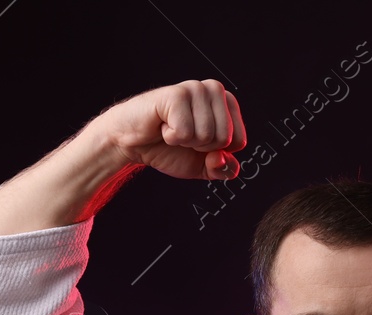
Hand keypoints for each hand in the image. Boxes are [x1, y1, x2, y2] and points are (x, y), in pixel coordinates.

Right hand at [93, 79, 247, 181]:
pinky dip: (171, 137)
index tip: (197, 142)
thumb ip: (223, 169)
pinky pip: (185, 131)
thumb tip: (224, 160)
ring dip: (184, 141)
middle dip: (201, 147)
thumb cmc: (166, 147)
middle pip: (225, 138)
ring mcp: (195, 88)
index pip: (240, 141)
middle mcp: (213, 90)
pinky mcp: (176, 94)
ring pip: (207, 135)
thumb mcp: (202, 165)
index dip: (216, 153)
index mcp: (226, 103)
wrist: (132, 143)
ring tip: (172, 129)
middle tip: (182, 135)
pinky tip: (162, 126)